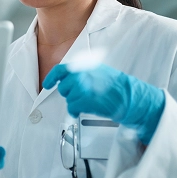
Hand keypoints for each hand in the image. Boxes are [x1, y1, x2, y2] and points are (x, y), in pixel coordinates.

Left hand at [43, 63, 165, 143]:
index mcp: (83, 66)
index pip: (60, 70)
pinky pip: (72, 108)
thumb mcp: (98, 70)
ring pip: (68, 99)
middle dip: (69, 93)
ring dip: (76, 102)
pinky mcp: (84, 100)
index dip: (51, 78)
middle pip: (63, 87)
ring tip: (90, 101)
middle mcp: (80, 75)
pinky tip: (86, 109)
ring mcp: (81, 87)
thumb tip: (68, 77)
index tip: (47, 84)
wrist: (129, 96)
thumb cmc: (116, 85)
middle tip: (82, 95)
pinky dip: (76, 111)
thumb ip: (82, 71)